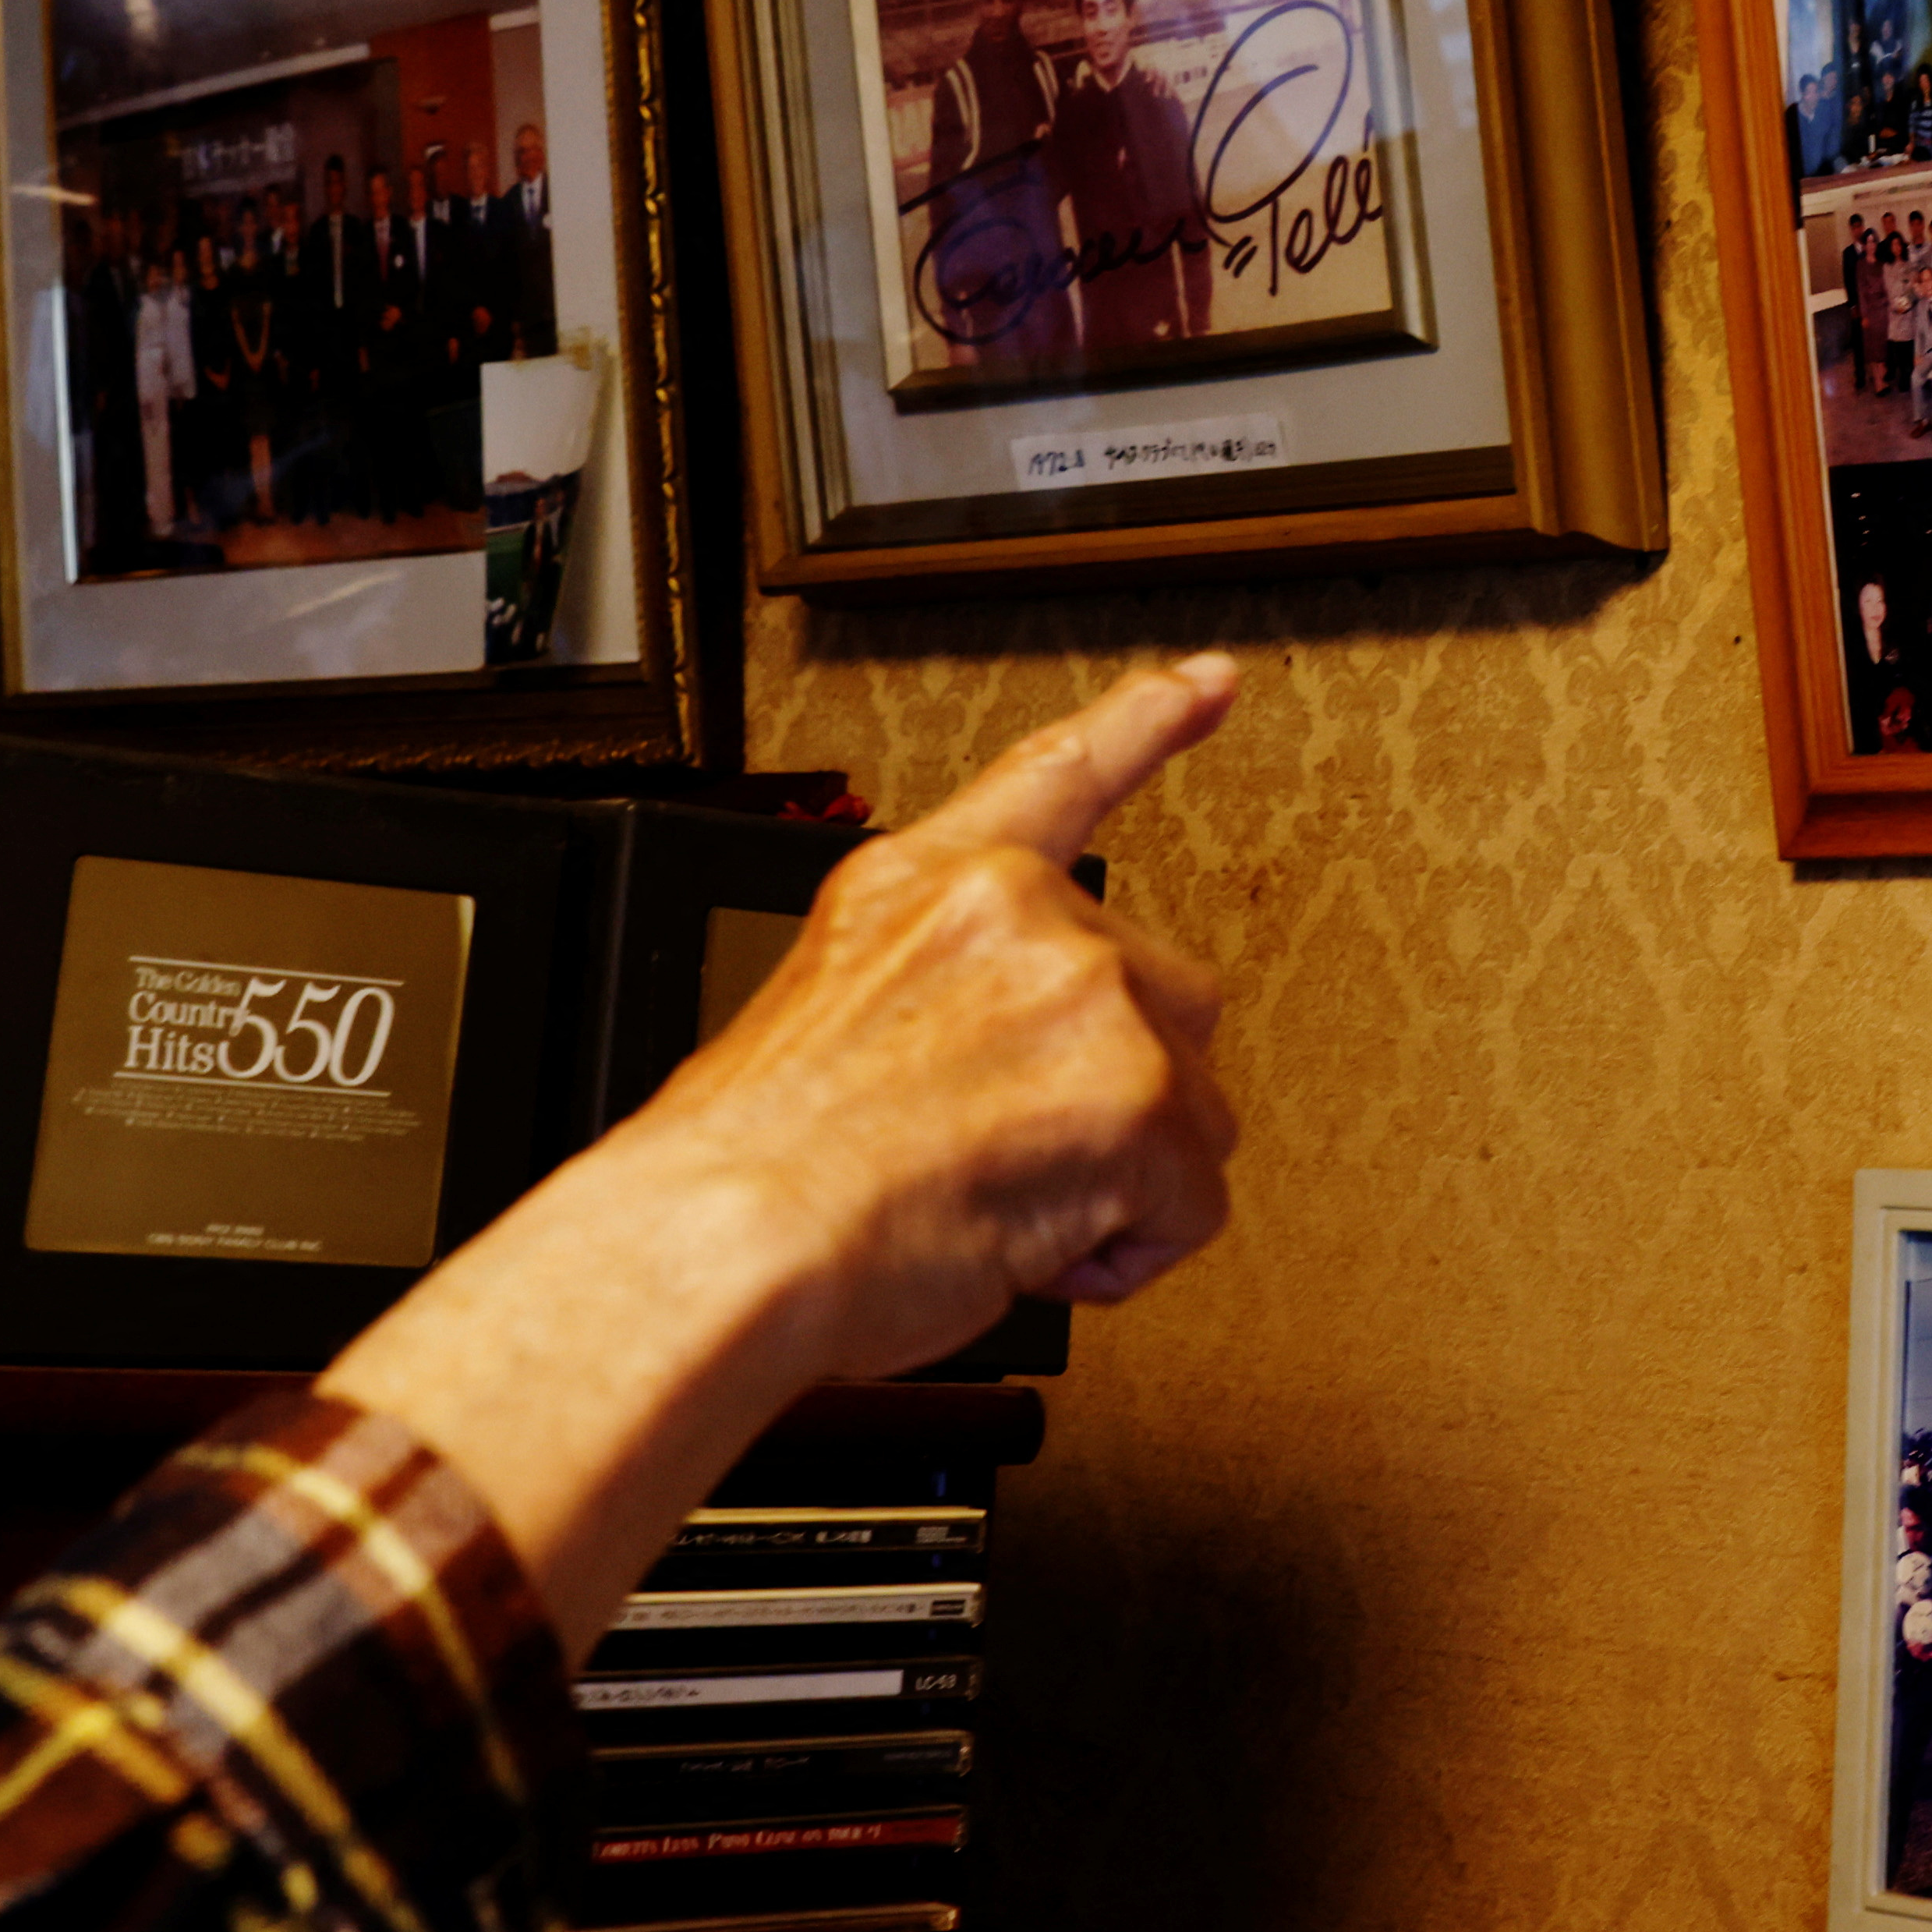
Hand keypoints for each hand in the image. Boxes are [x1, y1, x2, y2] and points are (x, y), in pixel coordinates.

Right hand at [326, 656, 1241, 1638]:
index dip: (1147, 721)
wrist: (719, 1239)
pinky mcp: (1132, 1093)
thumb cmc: (749, 1163)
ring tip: (994, 1204)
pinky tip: (1037, 1246)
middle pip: (1165, 1001)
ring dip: (1121, 1178)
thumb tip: (1023, 1052)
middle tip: (999, 1154)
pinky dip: (1133, 1249)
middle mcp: (1017, 911)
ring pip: (1190, 1108)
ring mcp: (1084, 992)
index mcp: (929, 881)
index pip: (1060, 772)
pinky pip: (1194, 1200)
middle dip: (1116, 1093)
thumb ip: (944, 983)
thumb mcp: (826, 1001)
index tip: (1212, 682)